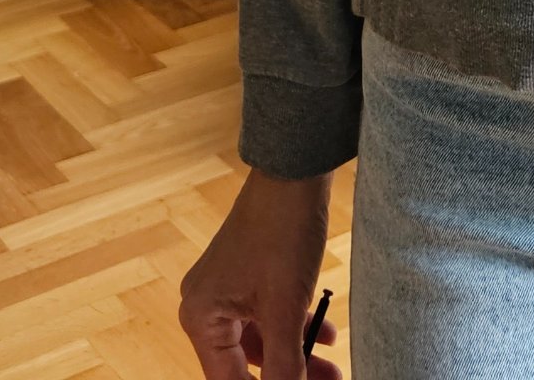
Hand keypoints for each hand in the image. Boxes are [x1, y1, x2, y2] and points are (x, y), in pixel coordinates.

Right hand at [179, 167, 341, 379]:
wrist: (295, 174)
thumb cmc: (283, 234)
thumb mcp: (285, 308)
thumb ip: (284, 363)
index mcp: (201, 317)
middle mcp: (205, 304)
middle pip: (245, 362)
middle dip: (287, 376)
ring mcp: (227, 288)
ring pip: (261, 338)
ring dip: (295, 354)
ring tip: (333, 367)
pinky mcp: (249, 274)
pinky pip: (268, 313)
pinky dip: (294, 327)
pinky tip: (326, 334)